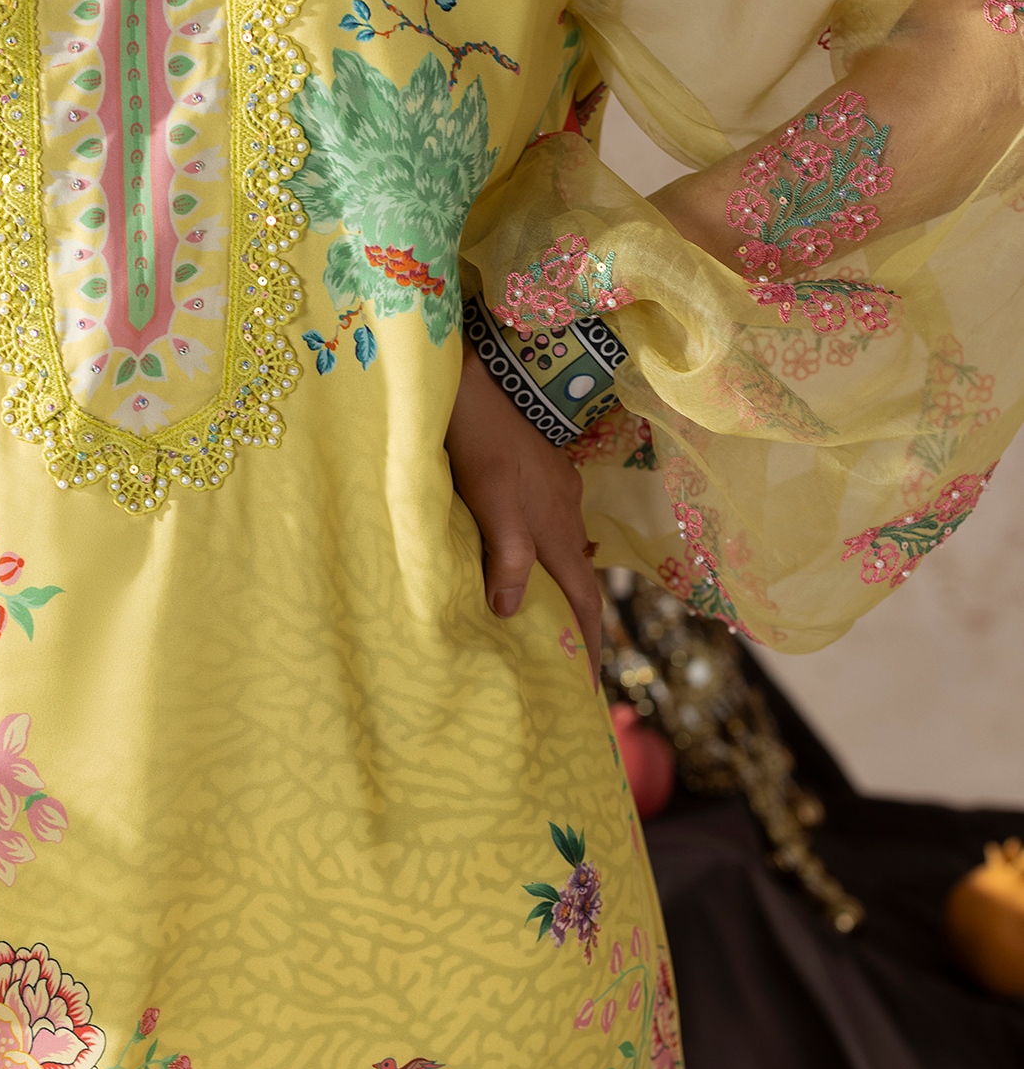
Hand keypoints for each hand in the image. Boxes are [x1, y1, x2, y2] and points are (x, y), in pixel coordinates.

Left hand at [445, 338, 602, 680]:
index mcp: (556, 532)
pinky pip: (551, 528)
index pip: (583, 606)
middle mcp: (566, 518)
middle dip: (578, 629)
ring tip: (544, 620)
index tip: (587, 691)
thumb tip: (511, 611)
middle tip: (567, 668)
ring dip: (561, 591)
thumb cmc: (480, 439)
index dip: (587, 648)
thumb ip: (507, 553)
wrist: (483, 377)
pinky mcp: (544, 474)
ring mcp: (557, 494)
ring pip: (565, 555)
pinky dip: (544, 556)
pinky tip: (523, 554)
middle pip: (580, 586)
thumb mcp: (490, 499)